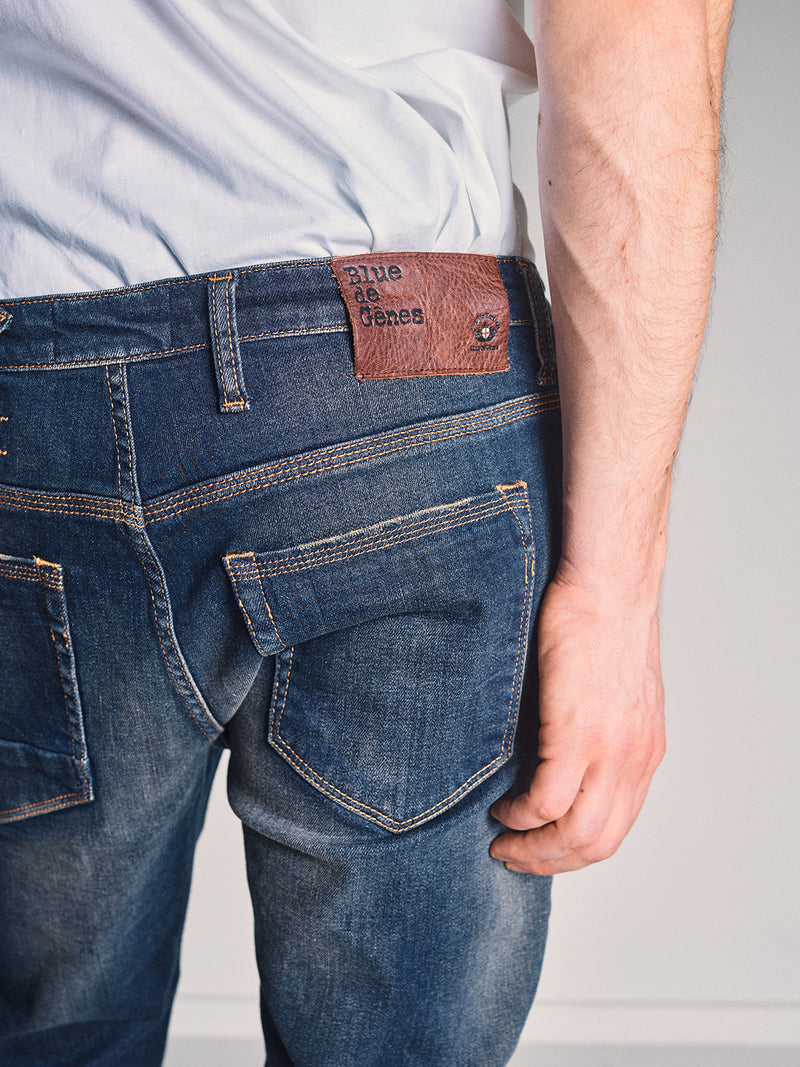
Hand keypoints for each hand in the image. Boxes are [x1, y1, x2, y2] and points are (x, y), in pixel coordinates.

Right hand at [489, 569, 665, 874]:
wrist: (609, 585)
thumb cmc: (602, 622)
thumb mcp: (614, 688)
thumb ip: (600, 729)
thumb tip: (565, 755)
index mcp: (644, 751)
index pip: (616, 825)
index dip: (575, 848)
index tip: (542, 847)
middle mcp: (635, 759)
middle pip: (598, 842)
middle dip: (552, 860)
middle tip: (515, 857)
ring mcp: (610, 750)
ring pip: (574, 833)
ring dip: (534, 848)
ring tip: (503, 841)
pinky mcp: (578, 733)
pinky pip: (547, 800)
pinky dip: (522, 815)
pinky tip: (503, 807)